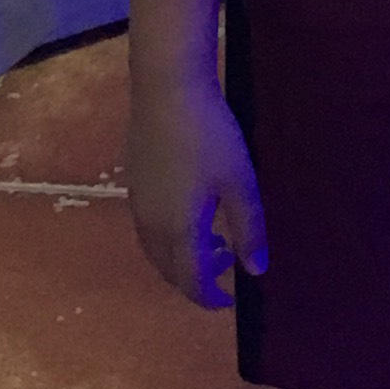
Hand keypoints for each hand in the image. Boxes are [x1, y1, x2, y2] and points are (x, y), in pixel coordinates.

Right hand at [129, 80, 268, 308]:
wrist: (167, 87)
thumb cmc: (209, 135)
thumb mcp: (239, 182)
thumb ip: (248, 229)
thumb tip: (256, 271)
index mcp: (177, 229)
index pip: (190, 281)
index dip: (210, 298)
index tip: (230, 301)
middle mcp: (150, 224)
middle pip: (168, 270)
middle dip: (194, 280)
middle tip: (224, 271)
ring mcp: (137, 202)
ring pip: (155, 250)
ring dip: (180, 258)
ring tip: (213, 243)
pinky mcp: (133, 182)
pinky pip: (148, 228)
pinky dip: (168, 237)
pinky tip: (190, 213)